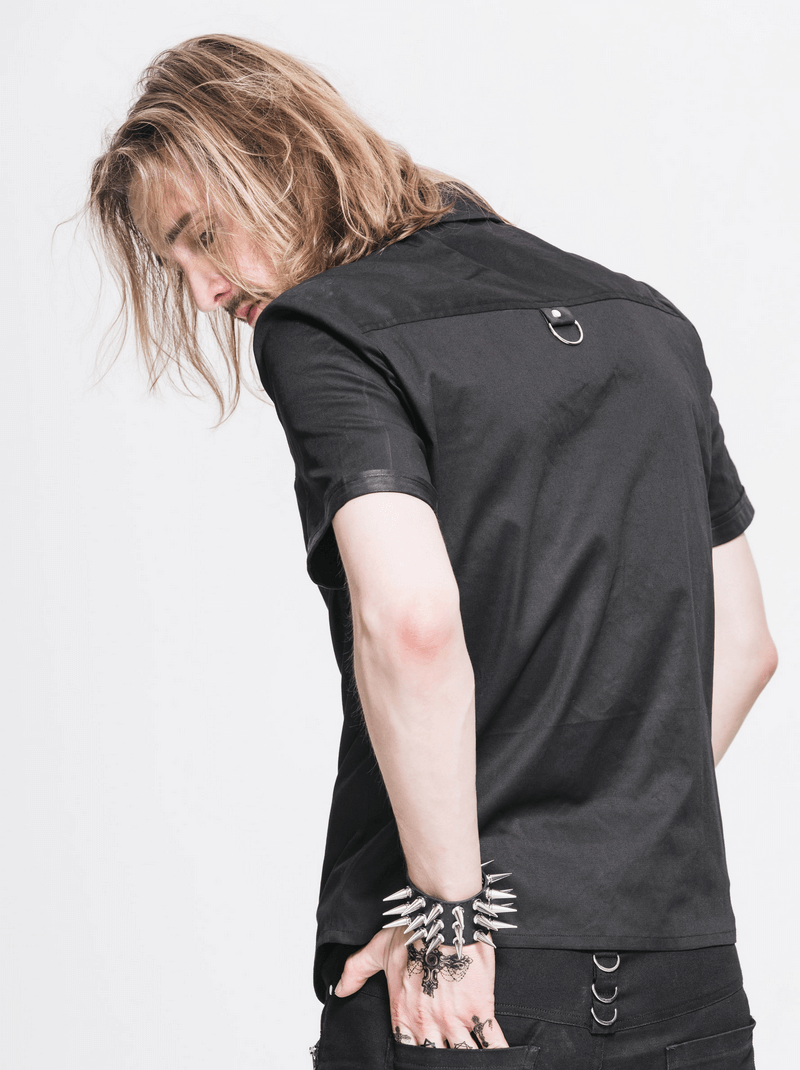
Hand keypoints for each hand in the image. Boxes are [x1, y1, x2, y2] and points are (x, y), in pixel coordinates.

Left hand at [334, 926, 507, 1048]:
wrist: (442, 915)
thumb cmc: (412, 929)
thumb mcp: (378, 948)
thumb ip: (356, 970)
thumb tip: (338, 990)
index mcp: (403, 1012)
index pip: (406, 1050)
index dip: (414, 1057)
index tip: (421, 1057)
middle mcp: (426, 1022)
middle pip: (434, 1058)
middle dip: (440, 1061)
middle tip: (446, 1060)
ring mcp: (454, 1019)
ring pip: (462, 1056)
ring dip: (467, 1061)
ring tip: (473, 1065)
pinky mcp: (479, 1010)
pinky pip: (492, 1042)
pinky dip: (498, 1055)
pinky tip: (503, 1060)